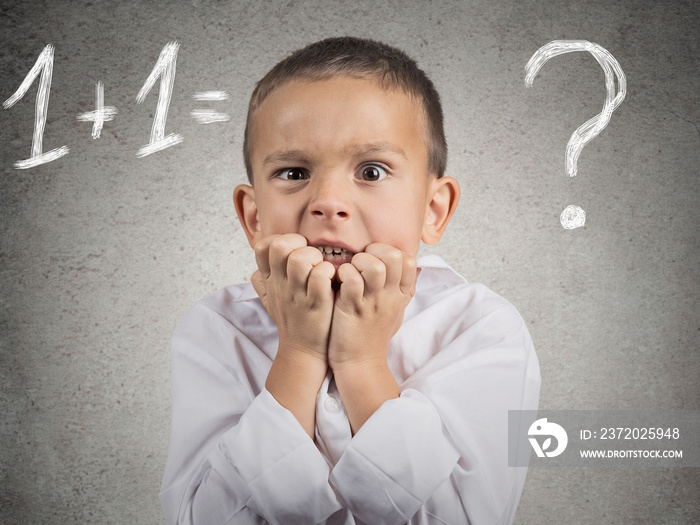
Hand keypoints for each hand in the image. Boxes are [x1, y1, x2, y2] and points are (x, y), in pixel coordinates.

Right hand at [251, 233, 335, 361]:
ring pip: (300, 258)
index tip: (295, 250)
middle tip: (312, 258)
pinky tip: (332, 280)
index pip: (262, 247)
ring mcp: (298, 294)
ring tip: (322, 269)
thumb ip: (264, 277)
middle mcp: (281, 285)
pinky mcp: (317, 304)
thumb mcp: (271, 297)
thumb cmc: (293, 319)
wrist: (303, 351)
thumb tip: (262, 256)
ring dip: (316, 257)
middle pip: (280, 246)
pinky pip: (321, 276)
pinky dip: (329, 272)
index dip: (280, 240)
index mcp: (271, 280)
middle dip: (300, 244)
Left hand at [328, 243, 417, 368]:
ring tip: (349, 271)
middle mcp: (390, 297)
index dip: (390, 251)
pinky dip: (343, 274)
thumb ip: (403, 288)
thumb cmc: (374, 334)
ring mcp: (372, 303)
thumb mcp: (396, 310)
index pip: (409, 260)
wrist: (360, 363)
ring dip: (358, 261)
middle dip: (374, 251)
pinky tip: (338, 282)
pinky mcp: (352, 309)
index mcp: (400, 295)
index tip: (375, 259)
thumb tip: (414, 268)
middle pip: (394, 257)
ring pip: (374, 267)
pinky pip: (351, 280)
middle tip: (360, 262)